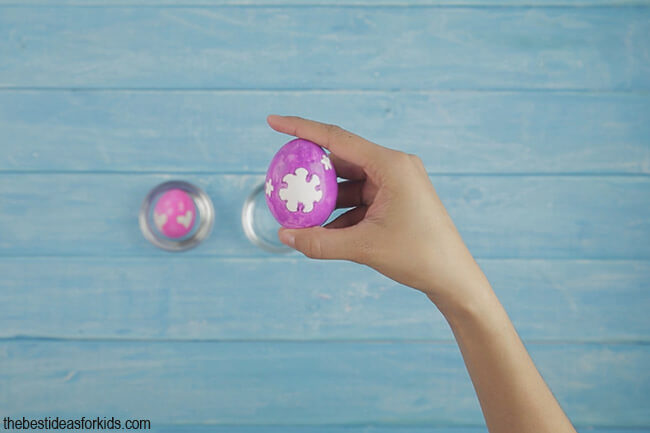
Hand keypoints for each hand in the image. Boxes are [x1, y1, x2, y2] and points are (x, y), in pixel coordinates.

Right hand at [267, 115, 489, 309]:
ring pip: (348, 183)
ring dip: (326, 200)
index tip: (273, 122)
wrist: (452, 277)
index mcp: (391, 165)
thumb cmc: (418, 256)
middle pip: (341, 161)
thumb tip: (284, 236)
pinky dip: (341, 213)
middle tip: (285, 183)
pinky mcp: (395, 199)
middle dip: (312, 174)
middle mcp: (394, 167)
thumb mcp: (364, 247)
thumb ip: (321, 241)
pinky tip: (324, 231)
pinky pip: (359, 199)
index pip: (336, 139)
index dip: (301, 128)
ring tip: (301, 216)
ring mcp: (396, 183)